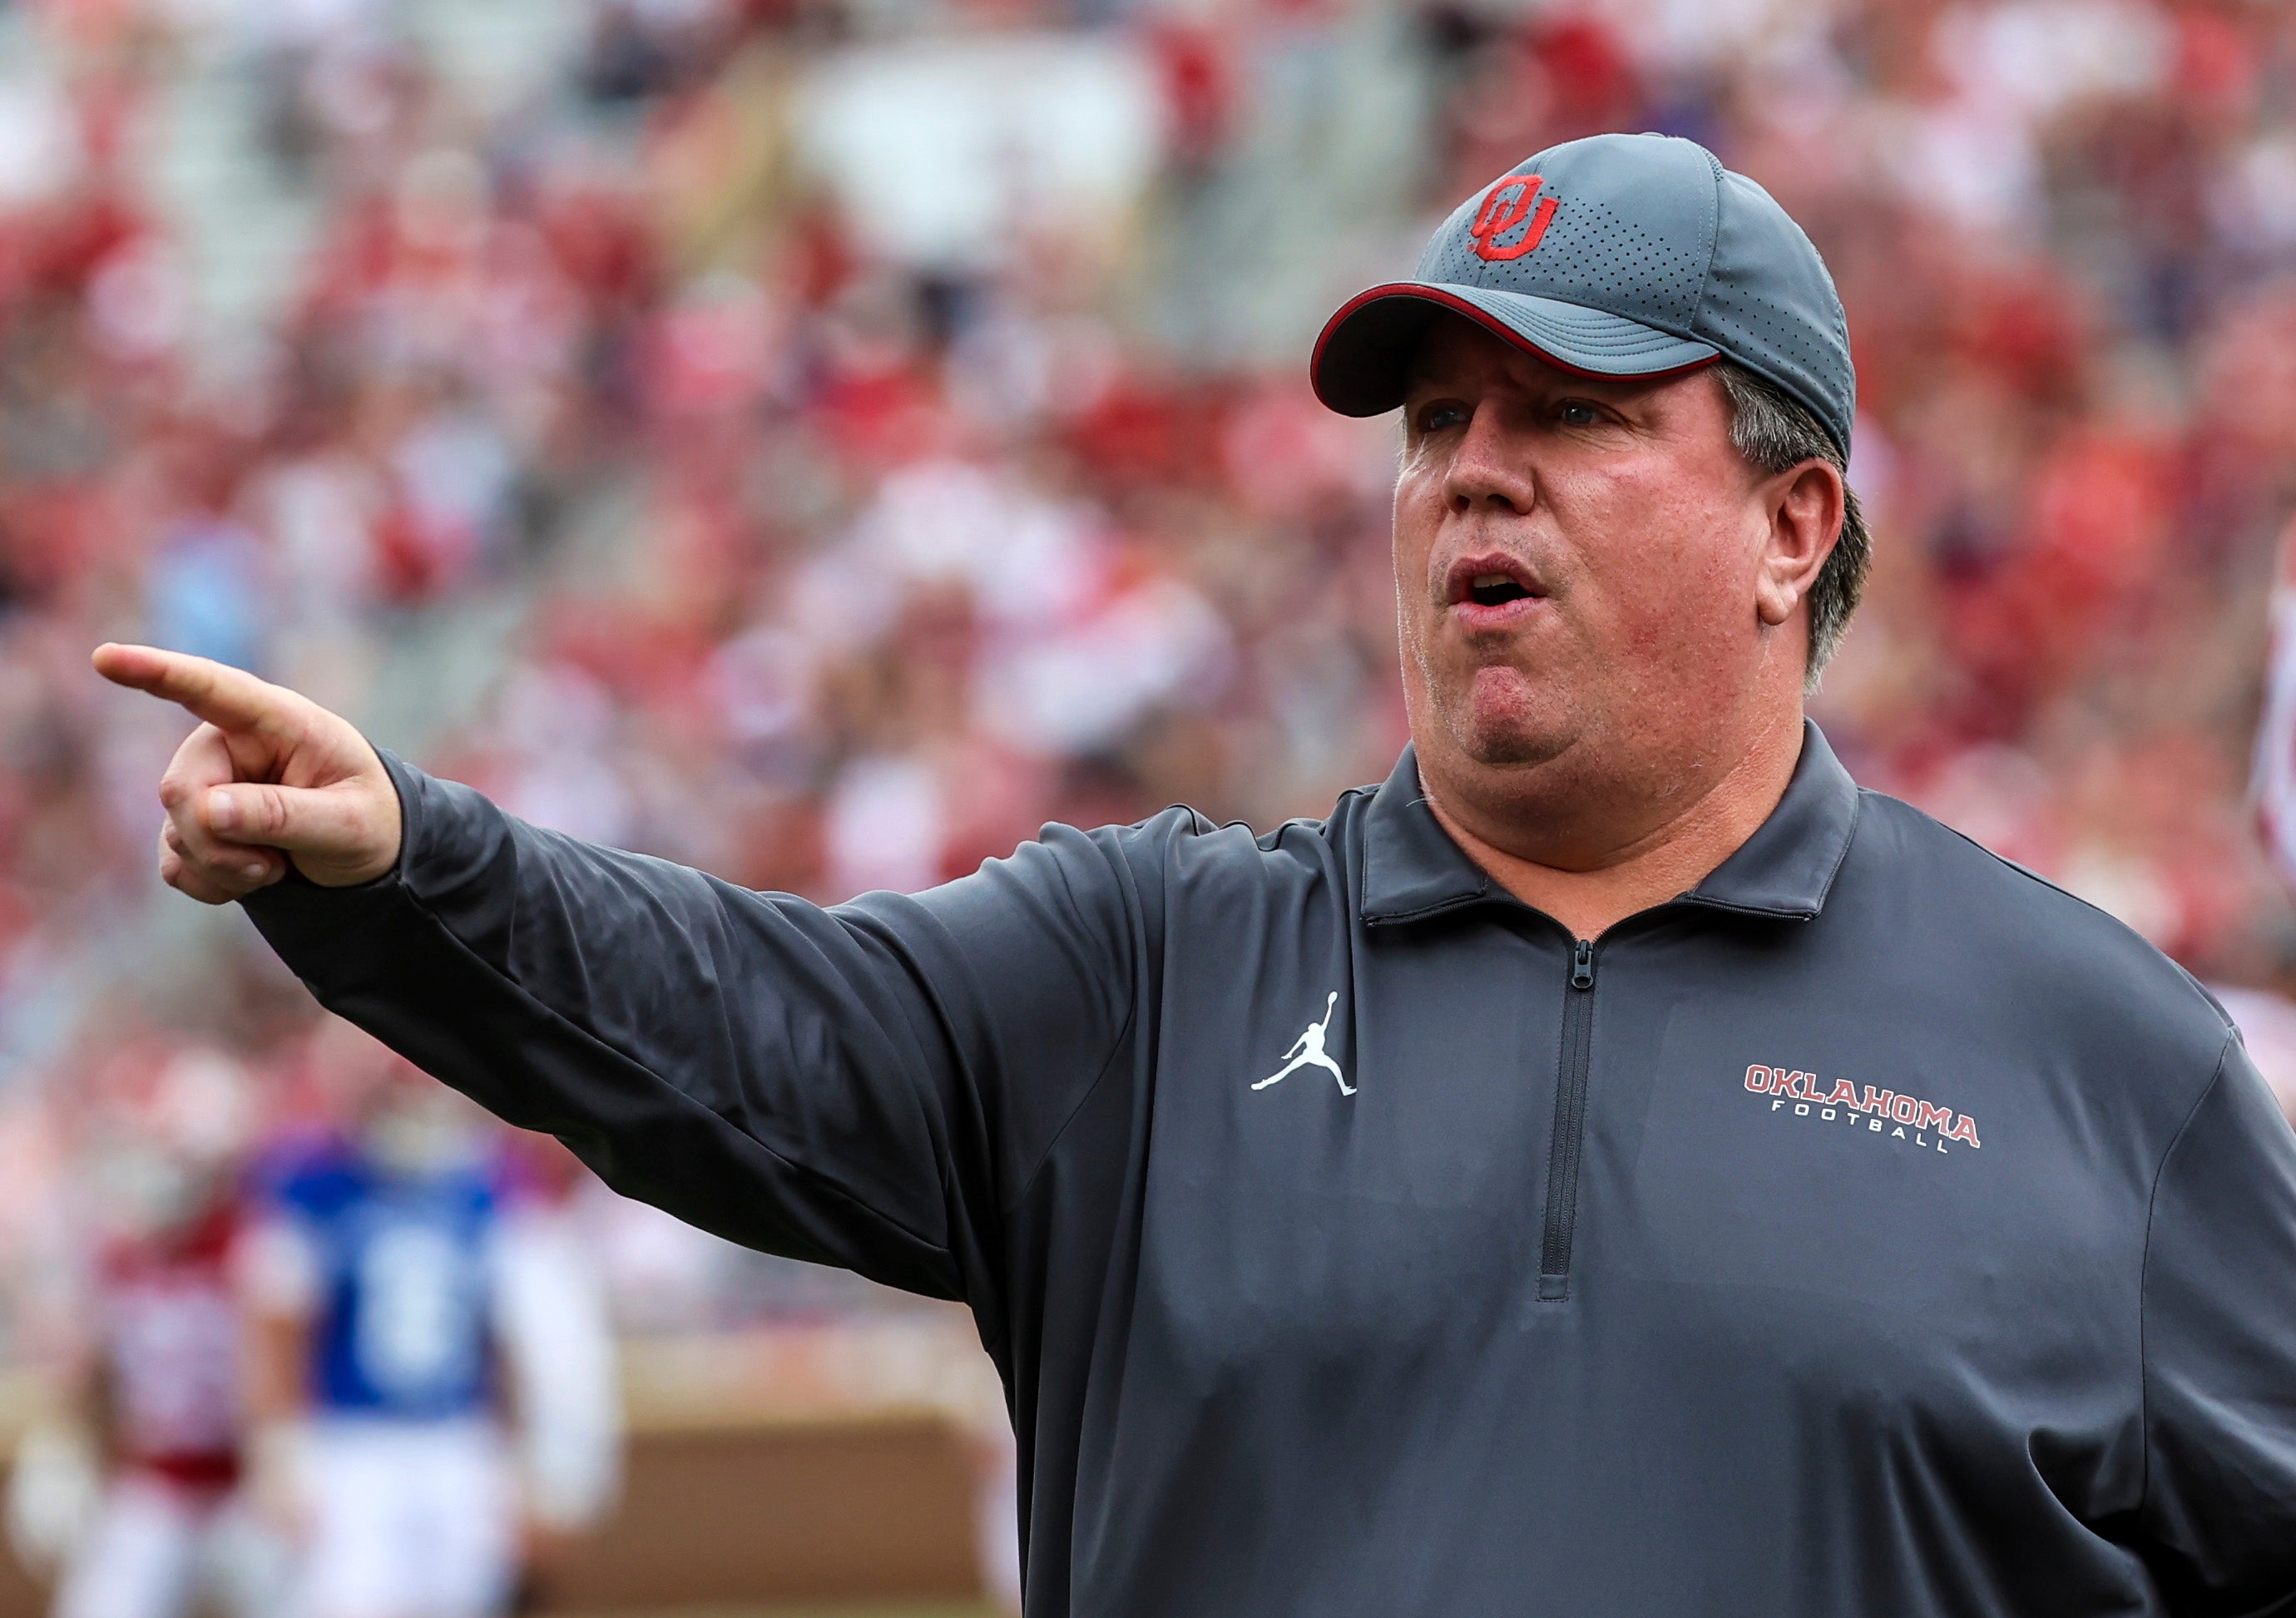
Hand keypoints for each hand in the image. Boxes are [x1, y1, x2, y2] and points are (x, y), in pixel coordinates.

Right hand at [91, 644, 402, 902]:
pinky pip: (176, 863)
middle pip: (181, 790)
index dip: (156, 672)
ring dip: (227, 867)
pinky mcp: (192, 824)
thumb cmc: (367, 819)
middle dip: (222, 841)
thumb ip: (283, 814)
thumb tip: (207, 810)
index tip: (106, 658)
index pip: (211, 689)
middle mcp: (229, 743)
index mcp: (277, 720)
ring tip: (279, 864)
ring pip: (177, 833)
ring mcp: (205, 783)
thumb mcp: (347, 822)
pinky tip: (252, 877)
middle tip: (277, 864)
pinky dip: (213, 883)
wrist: (364, 853)